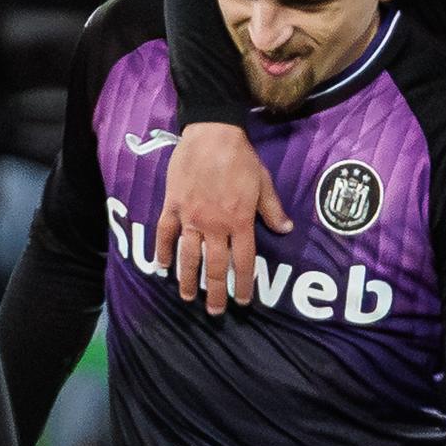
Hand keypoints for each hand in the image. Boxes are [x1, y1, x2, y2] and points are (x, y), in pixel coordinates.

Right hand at [153, 123, 291, 314]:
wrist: (211, 134)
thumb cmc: (241, 157)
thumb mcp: (264, 183)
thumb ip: (272, 209)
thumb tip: (285, 229)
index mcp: (240, 221)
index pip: (244, 261)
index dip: (244, 283)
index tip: (243, 301)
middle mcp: (214, 225)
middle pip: (215, 266)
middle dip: (215, 291)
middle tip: (214, 311)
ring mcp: (191, 217)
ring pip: (188, 256)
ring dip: (187, 279)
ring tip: (187, 297)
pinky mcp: (173, 206)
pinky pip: (165, 233)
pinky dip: (162, 251)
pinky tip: (161, 266)